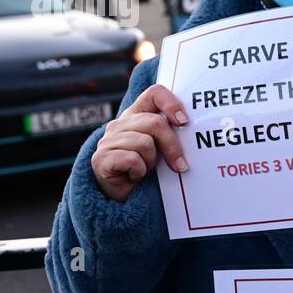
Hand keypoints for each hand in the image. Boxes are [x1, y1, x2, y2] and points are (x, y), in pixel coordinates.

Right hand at [92, 84, 189, 201]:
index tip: (184, 122)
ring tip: (147, 170)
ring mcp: (108, 140)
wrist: (125, 199)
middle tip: (179, 165)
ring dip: (152, 162)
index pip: (154, 93)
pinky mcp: (101, 158)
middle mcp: (120, 124)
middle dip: (172, 146)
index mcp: (136, 115)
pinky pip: (132, 159)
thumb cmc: (149, 172)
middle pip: (155, 123)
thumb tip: (191, 127)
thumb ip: (171, 133)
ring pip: (144, 143)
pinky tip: (135, 176)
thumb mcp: (162, 149)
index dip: (171, 104)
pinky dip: (139, 171)